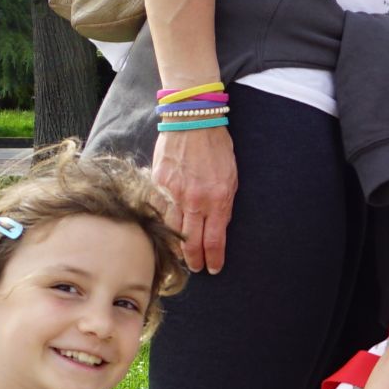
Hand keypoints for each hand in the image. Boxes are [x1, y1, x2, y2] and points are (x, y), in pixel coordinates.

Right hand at [153, 123, 236, 275]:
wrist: (192, 121)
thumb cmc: (216, 147)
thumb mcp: (230, 177)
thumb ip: (223, 202)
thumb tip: (218, 224)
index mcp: (218, 199)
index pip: (215, 240)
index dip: (213, 258)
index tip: (214, 268)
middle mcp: (195, 200)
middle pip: (192, 242)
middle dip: (195, 259)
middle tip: (196, 268)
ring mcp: (173, 193)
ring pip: (172, 230)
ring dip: (176, 246)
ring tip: (181, 256)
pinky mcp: (157, 184)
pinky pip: (157, 210)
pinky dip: (160, 223)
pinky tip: (163, 232)